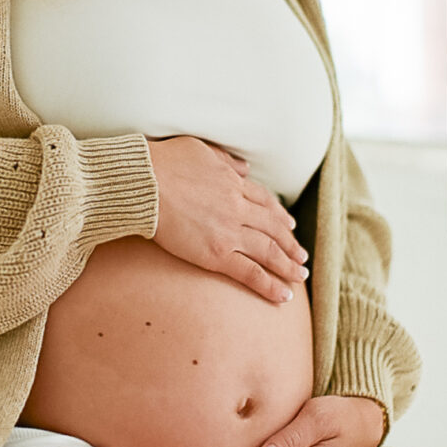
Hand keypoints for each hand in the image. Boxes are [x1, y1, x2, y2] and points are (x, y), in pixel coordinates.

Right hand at [145, 135, 309, 303]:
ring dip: (287, 265)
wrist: (146, 183)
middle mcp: (238, 208)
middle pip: (273, 228)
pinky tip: (283, 296)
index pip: (265, 203)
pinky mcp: (216, 254)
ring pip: (268, 251)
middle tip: (300, 257)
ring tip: (298, 276)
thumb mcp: (201, 150)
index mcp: (234, 184)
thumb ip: (225, 160)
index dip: (279, 215)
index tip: (289, 225)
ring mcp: (229, 232)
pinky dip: (269, 285)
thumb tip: (244, 166)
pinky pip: (250, 272)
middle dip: (290, 244)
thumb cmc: (165, 163)